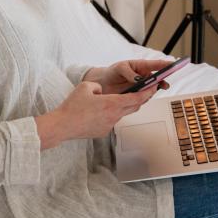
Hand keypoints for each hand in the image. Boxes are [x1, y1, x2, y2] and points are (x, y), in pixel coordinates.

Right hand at [35, 81, 158, 147]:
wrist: (63, 125)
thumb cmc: (72, 107)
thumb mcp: (86, 87)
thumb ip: (98, 86)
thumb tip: (102, 90)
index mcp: (112, 103)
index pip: (136, 97)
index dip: (147, 92)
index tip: (154, 87)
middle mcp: (114, 115)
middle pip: (134, 106)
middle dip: (142, 98)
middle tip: (146, 90)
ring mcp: (109, 125)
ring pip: (123, 114)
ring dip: (126, 106)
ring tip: (122, 98)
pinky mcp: (104, 131)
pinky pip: (112, 120)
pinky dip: (112, 114)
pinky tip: (102, 110)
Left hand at [82, 58, 175, 94]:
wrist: (103, 84)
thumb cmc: (112, 72)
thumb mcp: (120, 68)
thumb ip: (130, 73)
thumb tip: (138, 78)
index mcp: (141, 67)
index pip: (156, 65)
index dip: (166, 65)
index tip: (173, 65)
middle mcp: (144, 77)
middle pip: (158, 80)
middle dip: (162, 82)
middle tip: (163, 84)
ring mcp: (141, 87)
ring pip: (152, 90)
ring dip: (151, 92)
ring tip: (145, 91)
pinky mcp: (137, 96)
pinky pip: (144, 99)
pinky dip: (143, 99)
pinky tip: (138, 97)